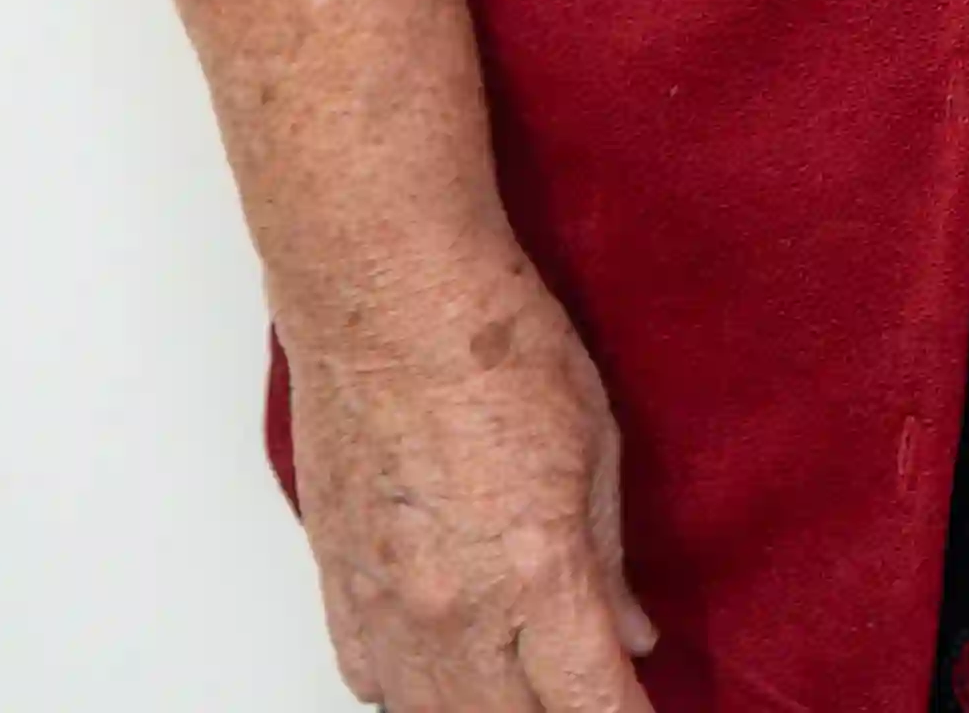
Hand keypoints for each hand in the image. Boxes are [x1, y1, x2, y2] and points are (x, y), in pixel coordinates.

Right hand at [278, 252, 657, 712]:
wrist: (383, 297)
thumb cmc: (497, 347)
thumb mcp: (597, 449)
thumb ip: (610, 562)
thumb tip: (631, 635)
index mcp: (535, 574)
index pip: (590, 703)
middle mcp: (453, 610)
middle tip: (593, 695)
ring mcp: (384, 604)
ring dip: (488, 712)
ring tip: (529, 691)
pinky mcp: (336, 584)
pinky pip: (370, 679)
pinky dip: (414, 692)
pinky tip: (449, 677)